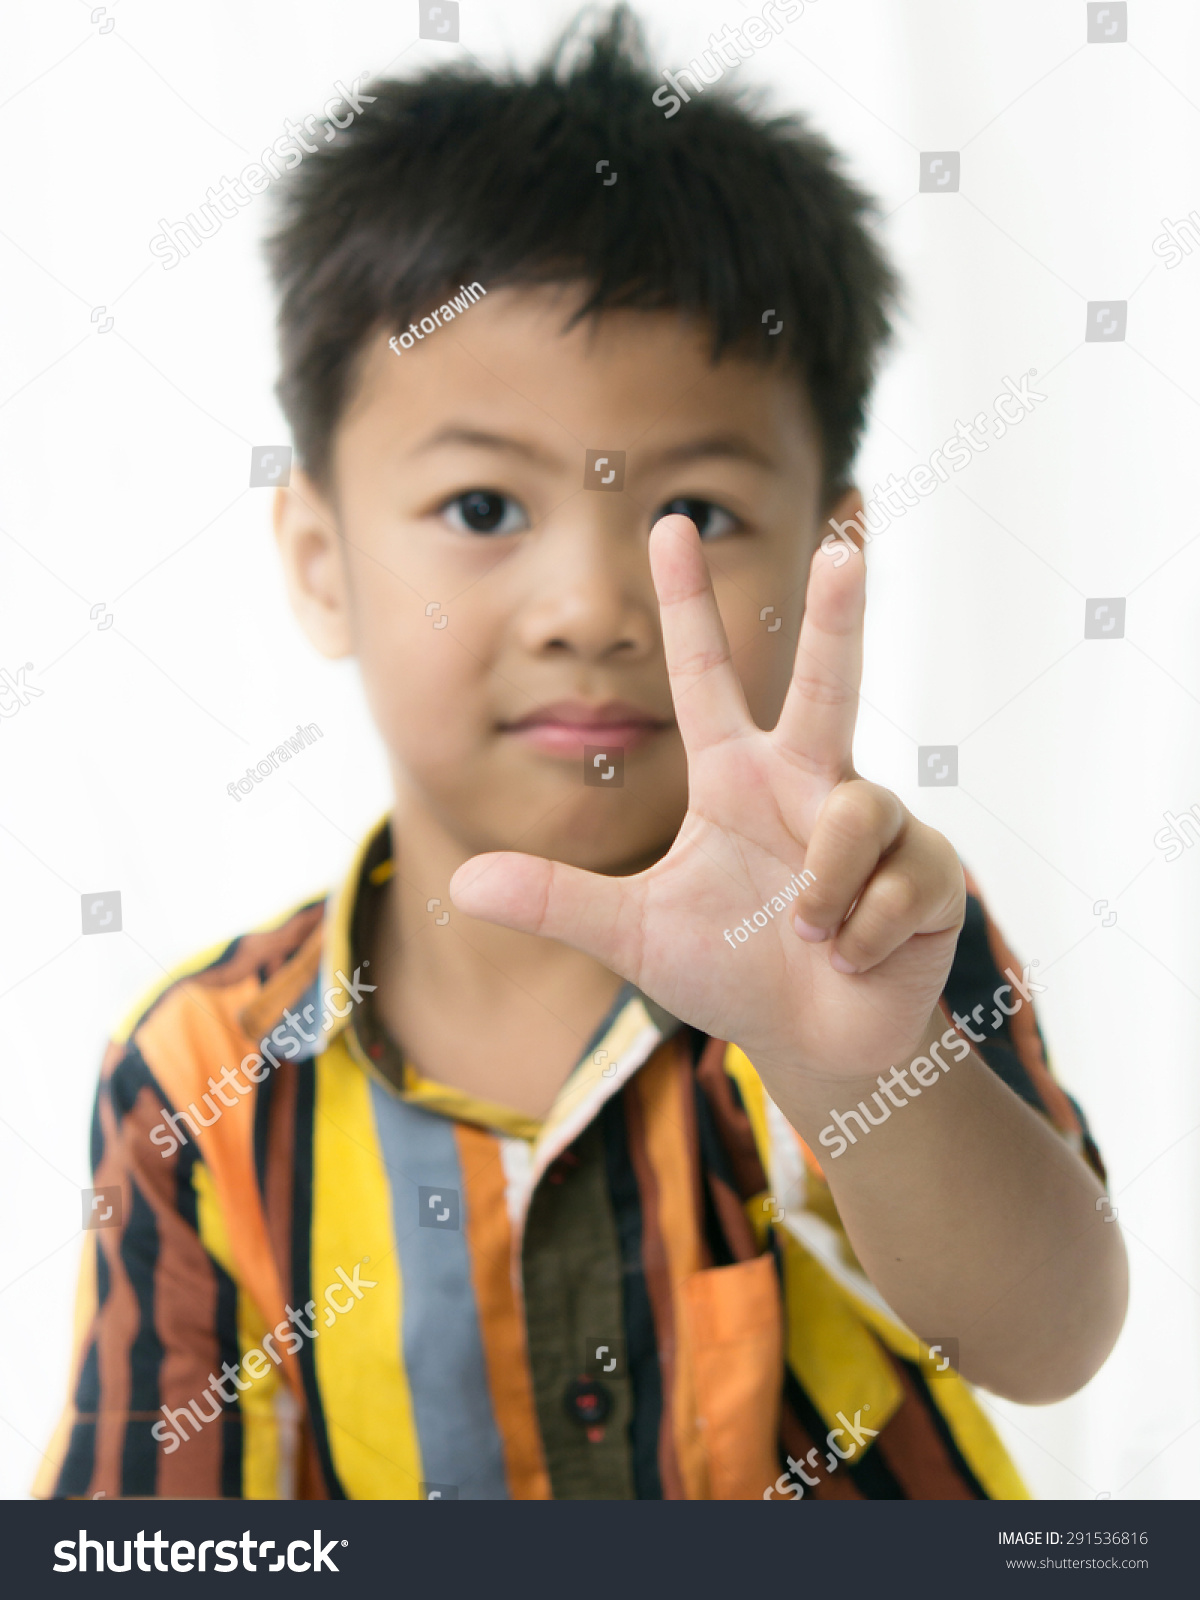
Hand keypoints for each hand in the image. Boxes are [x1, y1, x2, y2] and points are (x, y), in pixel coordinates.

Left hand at [449, 515, 964, 1084]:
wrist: (815, 1041)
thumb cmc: (729, 970)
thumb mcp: (634, 934)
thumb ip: (558, 902)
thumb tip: (462, 883)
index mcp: (735, 778)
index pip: (706, 676)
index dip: (688, 604)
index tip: (669, 524)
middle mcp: (808, 780)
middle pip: (828, 680)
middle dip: (838, 615)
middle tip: (844, 546)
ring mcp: (875, 820)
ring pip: (857, 817)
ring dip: (825, 895)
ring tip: (812, 936)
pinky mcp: (933, 867)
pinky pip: (898, 881)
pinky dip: (864, 935)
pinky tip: (857, 956)